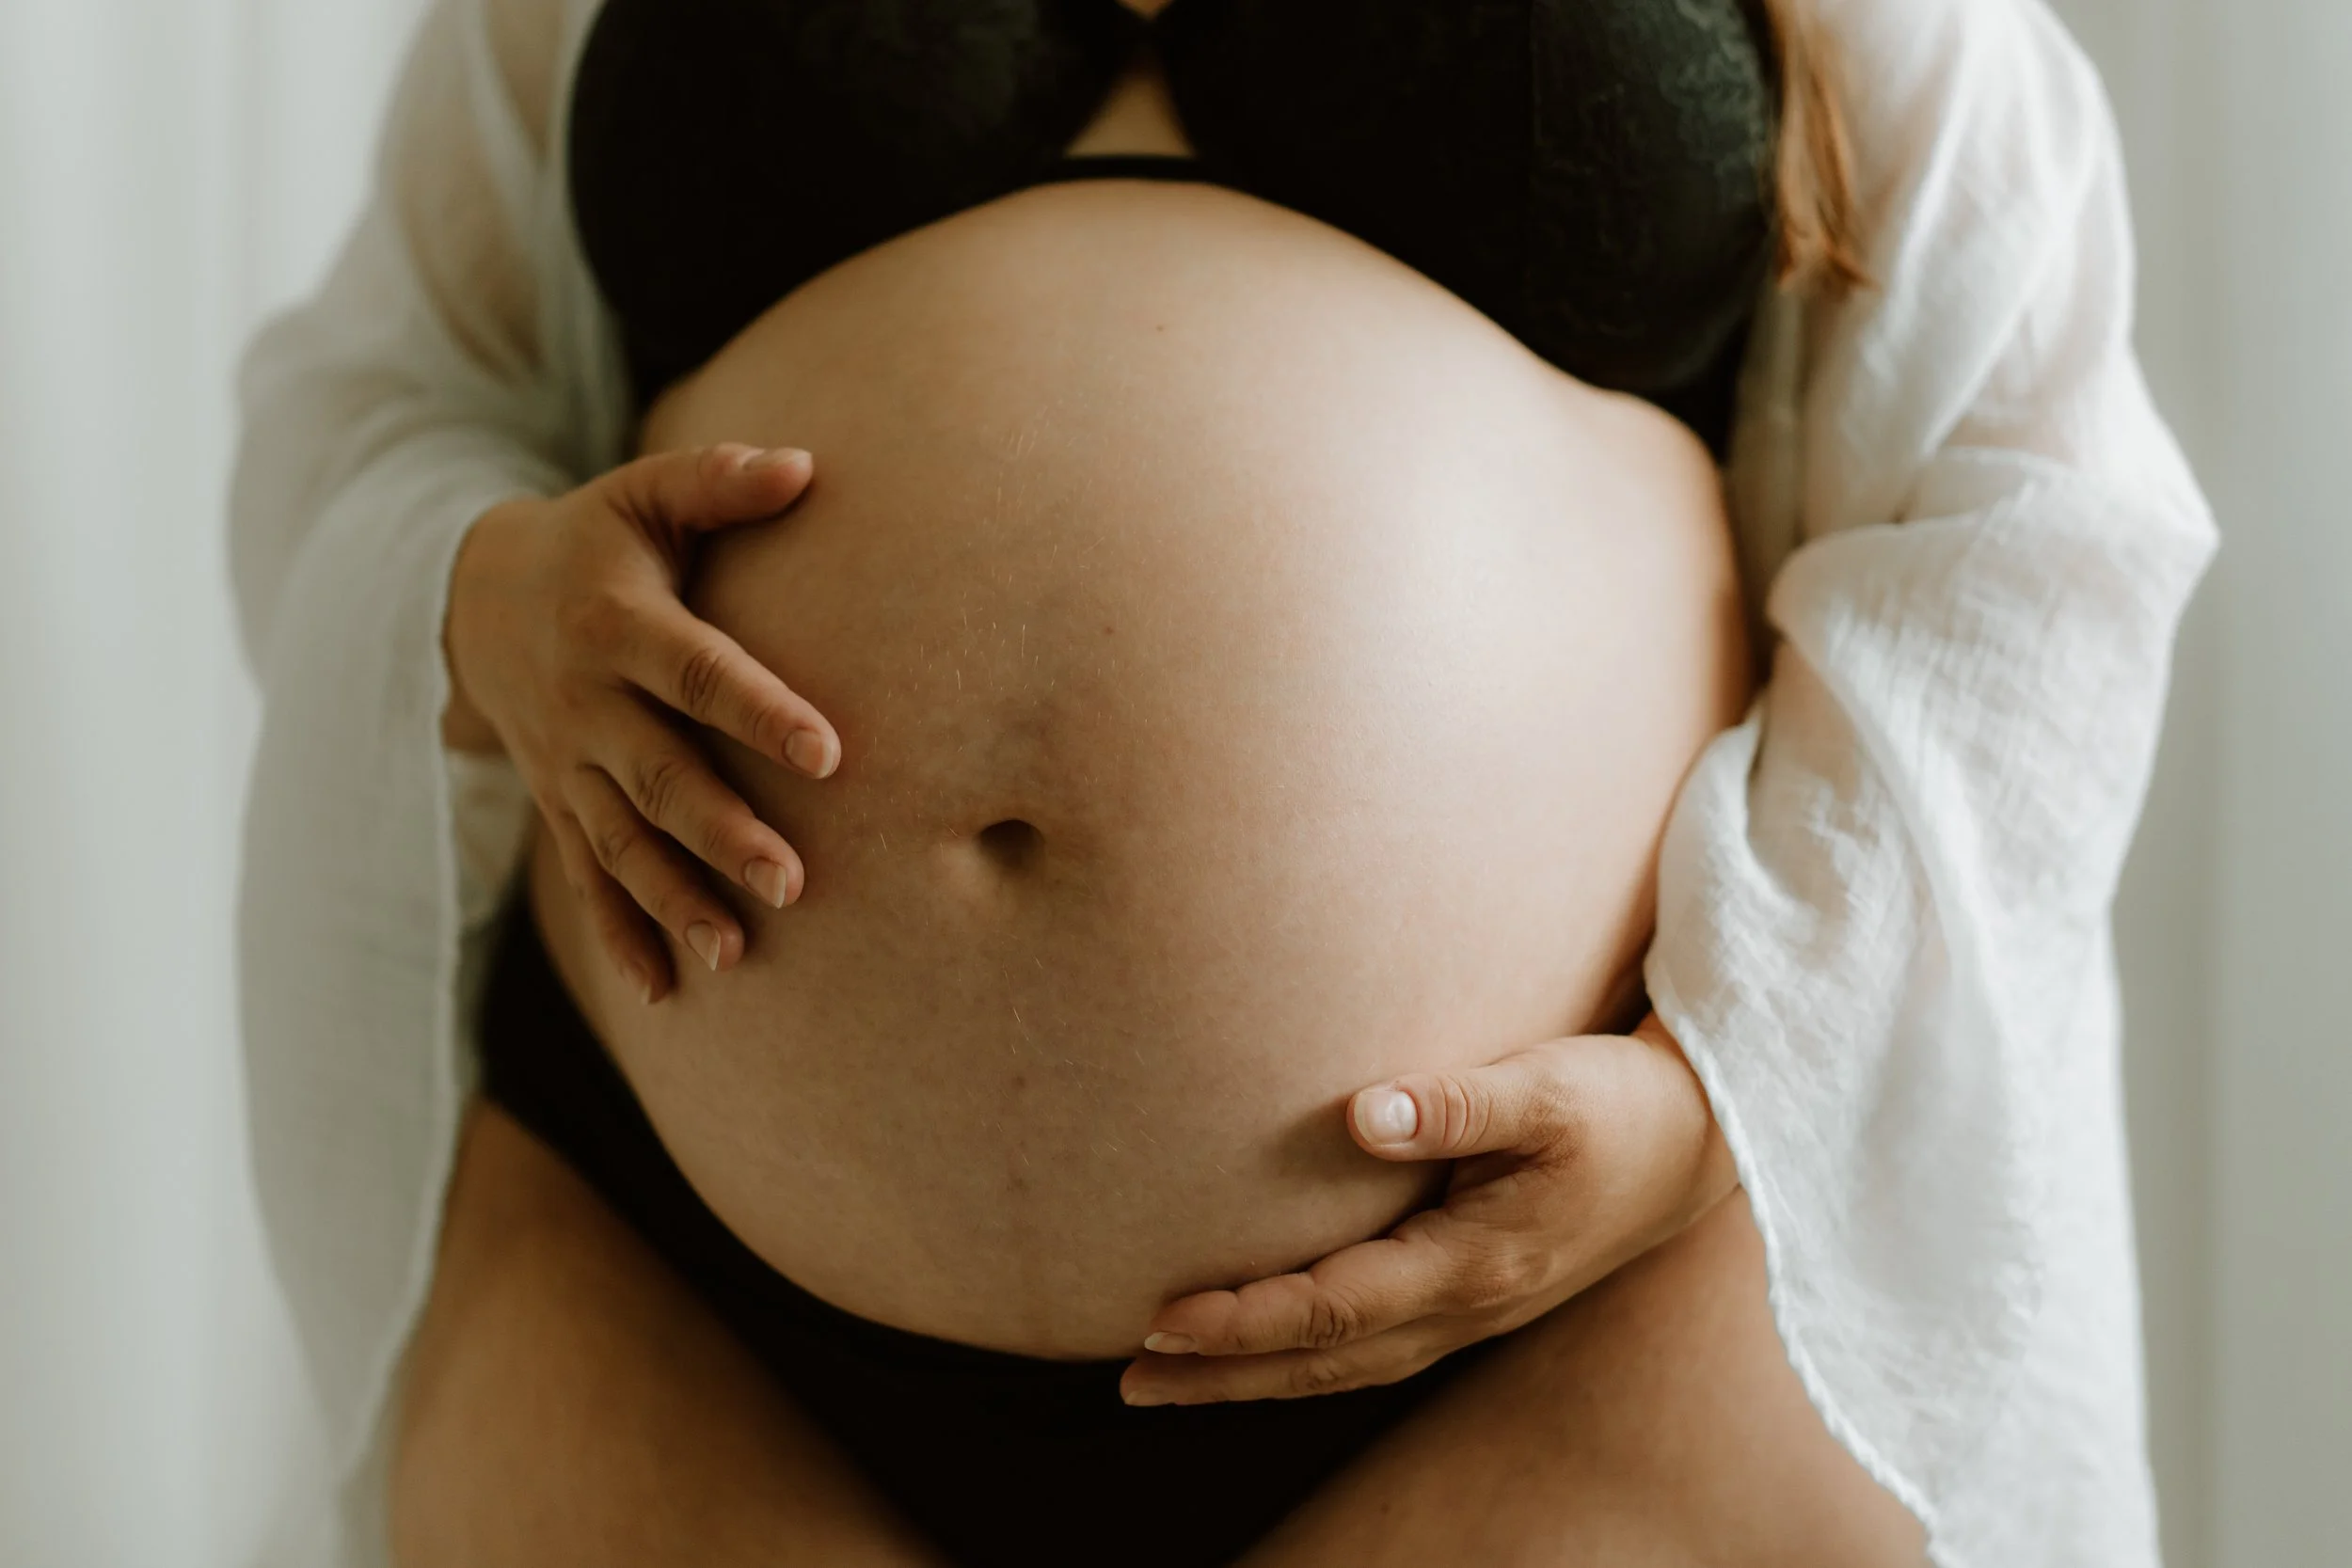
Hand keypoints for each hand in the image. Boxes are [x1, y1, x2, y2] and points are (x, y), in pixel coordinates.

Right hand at [444, 444, 838, 1002]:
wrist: (474, 598)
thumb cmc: (596, 540)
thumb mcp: (643, 493)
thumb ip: (719, 482)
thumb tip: (808, 466)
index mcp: (618, 624)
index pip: (697, 672)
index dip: (759, 711)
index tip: (829, 753)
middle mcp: (587, 703)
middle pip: (658, 776)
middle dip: (721, 832)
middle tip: (792, 882)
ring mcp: (567, 763)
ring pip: (620, 843)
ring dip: (675, 901)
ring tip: (735, 954)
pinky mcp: (557, 803)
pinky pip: (585, 879)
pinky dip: (619, 936)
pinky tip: (662, 993)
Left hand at [1121, 1013, 1738, 1404]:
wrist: (1708, 1144)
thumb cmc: (1623, 1105)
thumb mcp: (1550, 1088)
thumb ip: (1456, 1102)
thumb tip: (1360, 1111)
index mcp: (1477, 1262)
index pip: (1336, 1306)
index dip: (1246, 1319)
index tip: (1162, 1316)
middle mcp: (1470, 1306)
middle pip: (1327, 1359)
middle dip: (1227, 1372)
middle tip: (1133, 1379)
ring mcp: (1476, 1311)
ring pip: (1347, 1363)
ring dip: (1257, 1376)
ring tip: (1171, 1378)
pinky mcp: (1479, 1295)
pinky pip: (1374, 1346)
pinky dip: (1309, 1358)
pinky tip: (1269, 1350)